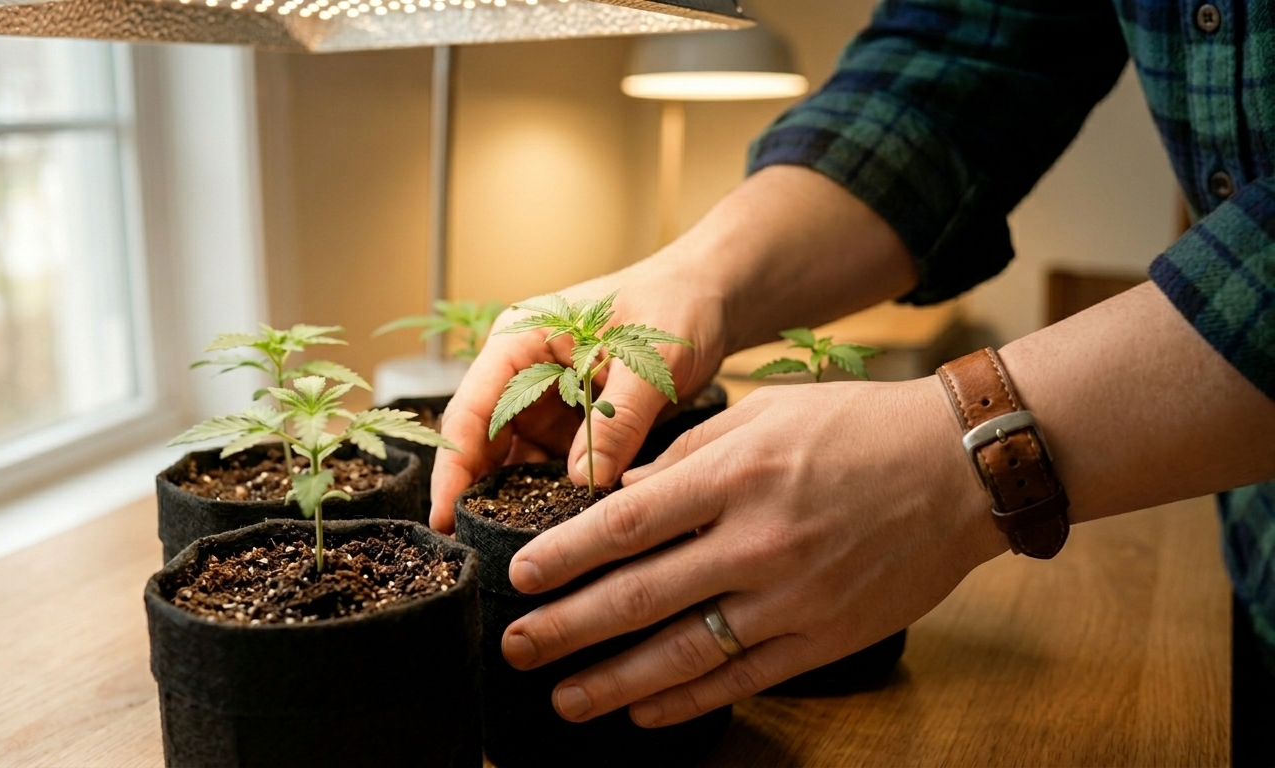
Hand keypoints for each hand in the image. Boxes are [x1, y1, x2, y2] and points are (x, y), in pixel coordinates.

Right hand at [428, 257, 725, 532]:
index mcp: (519, 340)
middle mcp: (523, 373)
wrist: (714, 299)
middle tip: (473, 547)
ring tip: (516, 548)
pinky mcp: (574, 425)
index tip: (442, 517)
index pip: (470, 409)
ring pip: (516, 462)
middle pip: (483, 442)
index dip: (453, 465)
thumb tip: (585, 482)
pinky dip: (553, 496)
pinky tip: (560, 530)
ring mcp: (547, 401)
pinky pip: (553, 468)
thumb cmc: (675, 305)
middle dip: (477, 493)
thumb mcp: (649, 361)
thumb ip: (617, 417)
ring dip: (516, 500)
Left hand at [497, 377, 1006, 726]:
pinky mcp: (826, 635)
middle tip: (514, 646)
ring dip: (612, 681)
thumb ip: (685, 453)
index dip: (563, 556)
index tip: (517, 578)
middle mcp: (757, 539)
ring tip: (561, 698)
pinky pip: (742, 678)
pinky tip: (642, 711)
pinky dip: (686, 700)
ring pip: (683, 651)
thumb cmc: (858, 426)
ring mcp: (793, 596)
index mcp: (735, 473)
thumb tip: (618, 491)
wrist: (962, 466)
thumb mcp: (762, 412)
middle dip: (566, 627)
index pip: (626, 523)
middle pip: (639, 595)